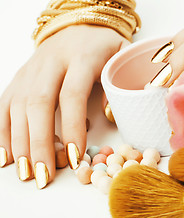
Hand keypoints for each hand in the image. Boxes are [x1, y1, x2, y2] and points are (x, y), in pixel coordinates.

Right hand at [0, 24, 129, 187]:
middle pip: (39, 104)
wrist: (77, 27)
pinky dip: (4, 132)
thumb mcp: (122, 57)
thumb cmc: (104, 47)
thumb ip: (121, 82)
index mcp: (80, 58)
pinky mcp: (19, 78)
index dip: (72, 126)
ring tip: (27, 173)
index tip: (75, 156)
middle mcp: (50, 63)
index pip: (72, 94)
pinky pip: (5, 105)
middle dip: (40, 142)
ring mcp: (31, 71)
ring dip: (20, 143)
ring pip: (18, 107)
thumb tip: (110, 116)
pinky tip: (7, 156)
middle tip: (45, 174)